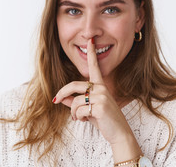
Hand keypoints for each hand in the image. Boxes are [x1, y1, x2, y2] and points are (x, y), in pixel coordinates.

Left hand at [53, 38, 141, 160]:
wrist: (119, 133)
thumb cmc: (105, 121)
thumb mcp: (88, 110)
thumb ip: (75, 103)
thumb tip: (62, 99)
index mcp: (100, 86)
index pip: (94, 67)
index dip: (91, 53)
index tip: (90, 40)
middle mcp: (101, 88)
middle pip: (74, 85)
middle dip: (62, 93)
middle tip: (55, 100)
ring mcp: (101, 96)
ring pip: (75, 101)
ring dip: (73, 112)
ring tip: (78, 118)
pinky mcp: (100, 106)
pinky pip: (78, 110)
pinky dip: (78, 117)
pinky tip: (84, 120)